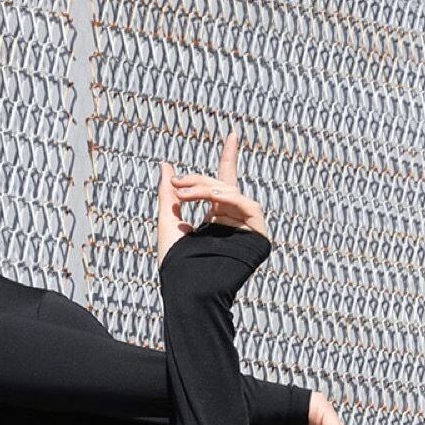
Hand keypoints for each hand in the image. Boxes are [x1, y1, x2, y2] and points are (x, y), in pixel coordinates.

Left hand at [157, 128, 268, 268]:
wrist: (187, 290)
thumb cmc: (175, 266)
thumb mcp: (167, 222)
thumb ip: (168, 194)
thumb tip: (165, 164)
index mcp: (215, 219)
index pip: (223, 184)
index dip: (229, 159)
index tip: (233, 134)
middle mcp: (233, 222)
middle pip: (223, 187)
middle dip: (199, 180)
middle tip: (177, 182)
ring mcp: (246, 229)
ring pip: (233, 194)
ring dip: (209, 189)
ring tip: (185, 193)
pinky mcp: (258, 237)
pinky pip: (250, 206)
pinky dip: (230, 199)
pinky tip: (213, 201)